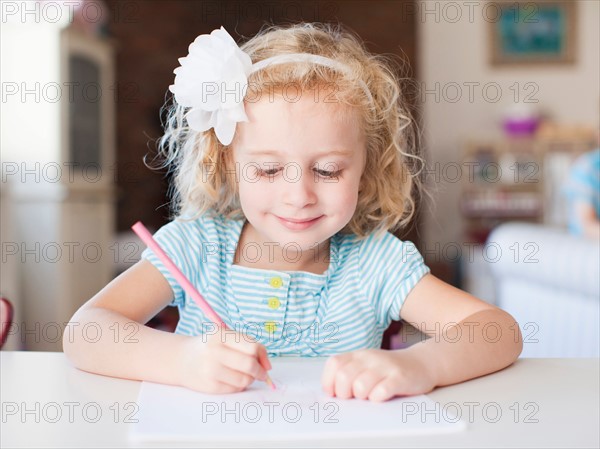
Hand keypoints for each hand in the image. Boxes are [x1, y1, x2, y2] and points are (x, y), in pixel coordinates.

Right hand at [177, 327, 271, 393]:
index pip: (252, 347)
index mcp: (220, 335)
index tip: (265, 363)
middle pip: (249, 364)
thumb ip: (249, 345)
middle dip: (260, 371)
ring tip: (244, 375)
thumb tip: (268, 366)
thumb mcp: (227, 337)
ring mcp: (210, 370)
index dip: (263, 356)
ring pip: (245, 380)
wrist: (182, 359)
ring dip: (250, 379)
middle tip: (261, 373)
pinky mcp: (209, 386)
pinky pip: (235, 389)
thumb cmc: (211, 346)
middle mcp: (214, 352)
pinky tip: (232, 380)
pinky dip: (239, 386)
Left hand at [321, 348, 436, 401]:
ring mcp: (385, 367)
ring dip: (362, 397)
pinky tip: (382, 396)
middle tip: (354, 396)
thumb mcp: (366, 365)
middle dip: (345, 393)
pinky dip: (378, 398)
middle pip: (344, 377)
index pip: (334, 364)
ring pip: (360, 386)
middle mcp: (369, 358)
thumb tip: (331, 392)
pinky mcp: (399, 378)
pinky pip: (381, 392)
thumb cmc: (388, 369)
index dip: (329, 381)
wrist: (421, 362)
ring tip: (370, 395)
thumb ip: (348, 373)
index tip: (334, 392)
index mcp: (358, 355)